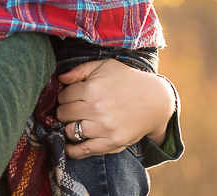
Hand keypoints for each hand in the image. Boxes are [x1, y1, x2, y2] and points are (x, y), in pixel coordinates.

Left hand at [55, 59, 175, 158]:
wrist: (156, 100)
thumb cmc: (129, 80)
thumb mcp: (105, 66)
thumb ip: (80, 70)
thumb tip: (60, 79)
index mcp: (92, 88)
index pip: (64, 96)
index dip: (64, 96)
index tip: (69, 98)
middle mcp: (96, 108)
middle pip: (64, 114)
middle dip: (64, 111)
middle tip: (71, 110)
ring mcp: (103, 128)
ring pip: (70, 131)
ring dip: (68, 127)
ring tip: (74, 123)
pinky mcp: (111, 142)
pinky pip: (84, 150)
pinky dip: (72, 151)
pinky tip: (68, 147)